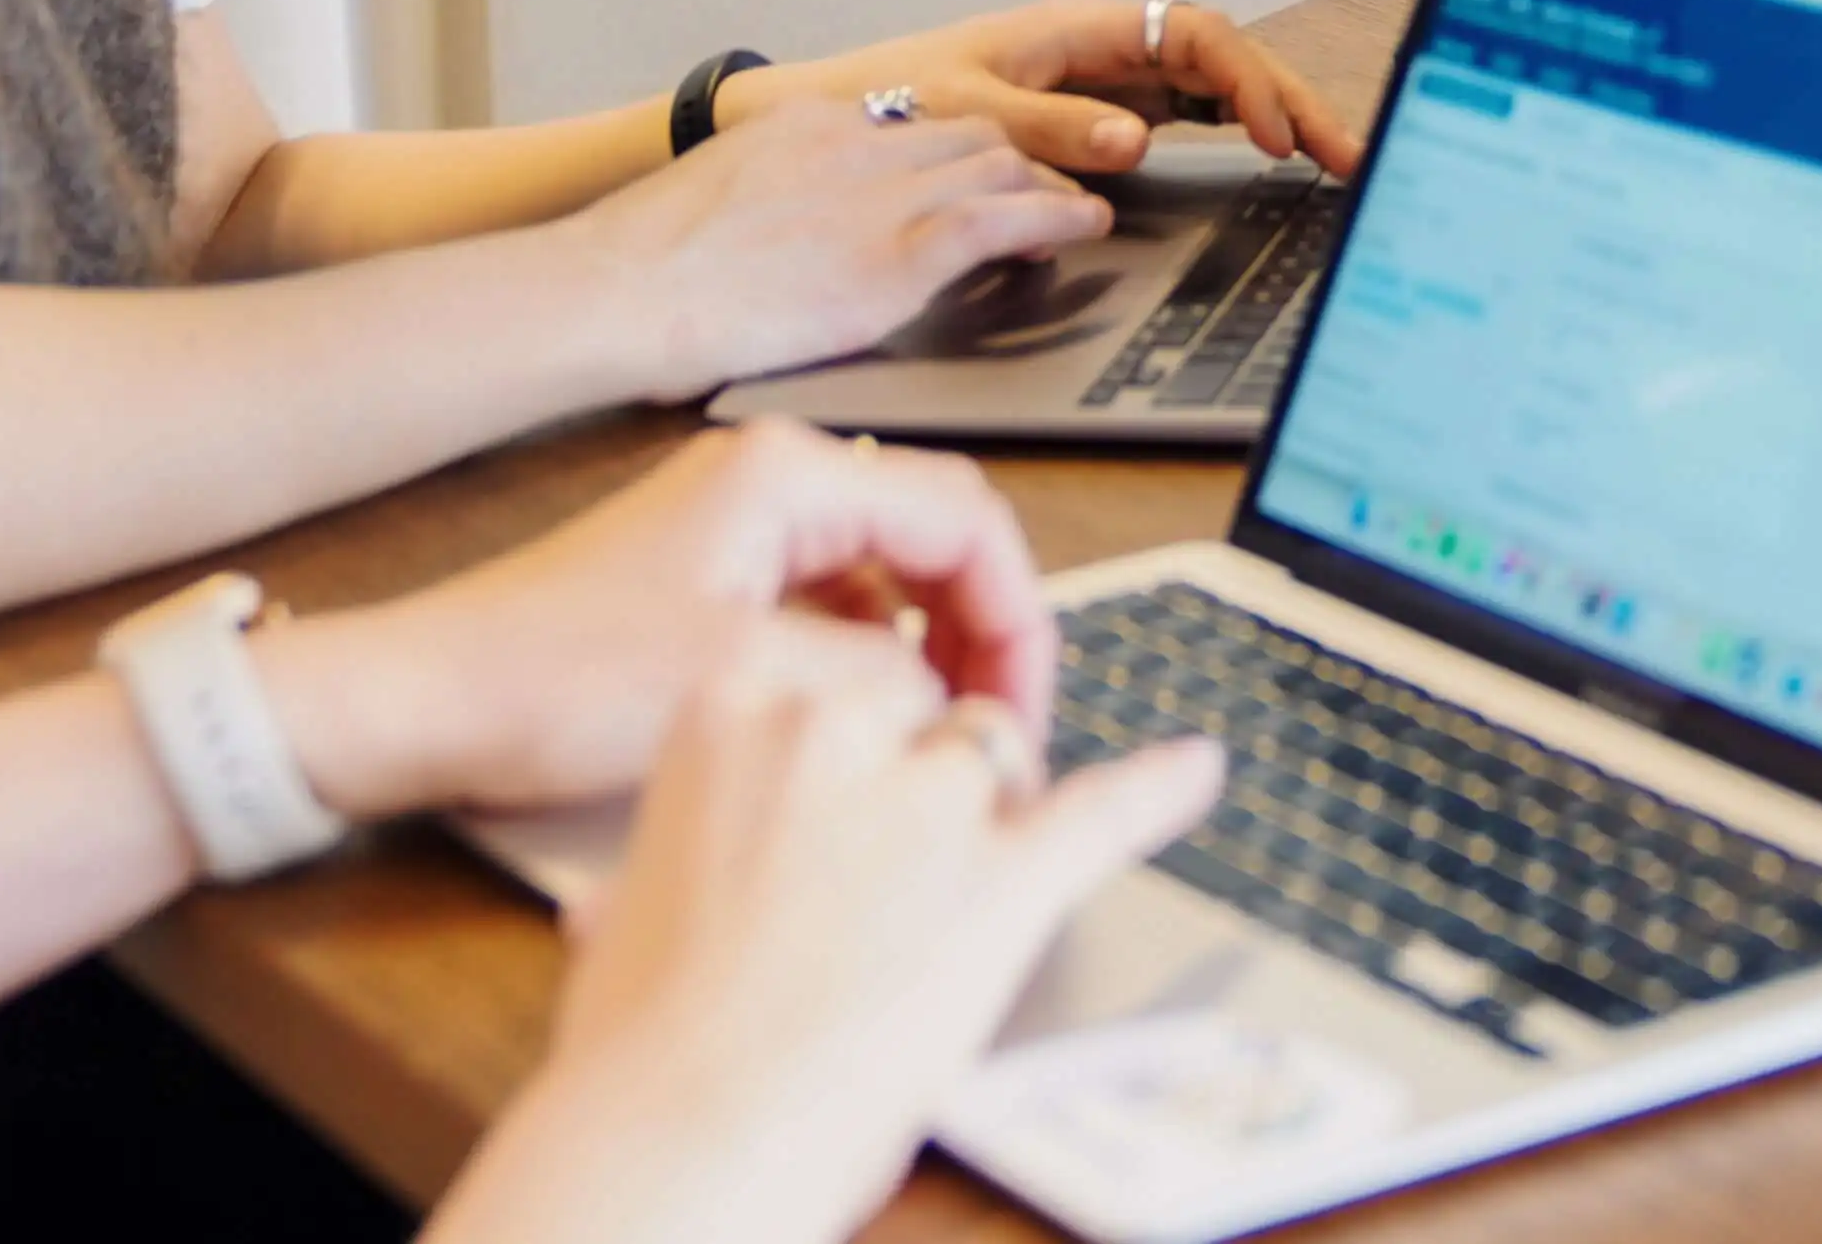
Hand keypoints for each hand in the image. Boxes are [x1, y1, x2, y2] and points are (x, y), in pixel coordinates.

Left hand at [258, 423, 1058, 822]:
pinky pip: (834, 600)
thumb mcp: (749, 681)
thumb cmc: (551, 681)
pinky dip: (871, 658)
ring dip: (930, 650)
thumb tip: (958, 707)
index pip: (970, 516)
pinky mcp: (710, 573)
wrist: (417, 704)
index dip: (1018, 617)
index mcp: (792, 472)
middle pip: (938, 536)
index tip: (1024, 706)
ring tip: (935, 736)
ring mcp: (739, 522)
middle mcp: (774, 476)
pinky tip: (859, 724)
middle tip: (995, 731)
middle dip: (984, 633)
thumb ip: (882, 678)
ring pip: (890, 573)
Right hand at [429, 618, 1225, 1243]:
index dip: (857, 756)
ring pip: (999, 759)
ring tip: (945, 906)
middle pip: (929, 713)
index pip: (843, 681)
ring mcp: (931, 795)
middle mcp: (837, 723)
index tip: (838, 808)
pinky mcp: (1011, 875)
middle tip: (881, 886)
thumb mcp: (628, 910)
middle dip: (921, 788)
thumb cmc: (634, 1045)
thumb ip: (667, 869)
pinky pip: (1110, 809)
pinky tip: (1195, 772)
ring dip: (989, 819)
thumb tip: (626, 901)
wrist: (673, 1140)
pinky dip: (1160, 791)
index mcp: (732, 702)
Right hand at [566, 98, 1114, 398]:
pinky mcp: (898, 251)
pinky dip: (1056, 216)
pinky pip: (1002, 217)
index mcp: (805, 126)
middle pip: (970, 130)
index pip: (912, 119)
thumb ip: (768, 201)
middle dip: (1020, 156)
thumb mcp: (715, 203)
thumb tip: (781, 236)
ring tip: (1083, 206)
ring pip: (999, 164)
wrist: (616, 290)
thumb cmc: (638, 272)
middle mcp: (852, 143)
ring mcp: (879, 194)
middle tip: (1053, 181)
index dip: (960, 145)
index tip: (982, 163)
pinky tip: (1084, 226)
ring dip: (1050, 184)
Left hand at [737, 0, 1360, 178]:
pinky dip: (1236, 132)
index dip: (1247, 84)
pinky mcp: (1099, 113)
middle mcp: (1105, 47)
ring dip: (1275, 114)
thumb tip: (1136, 141)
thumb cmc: (887, 100)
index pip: (1196, 38)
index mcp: (1080, 28)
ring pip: (1216, 85)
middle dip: (1291, 99)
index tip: (1273, 138)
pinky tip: (1270, 160)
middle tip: (1347, 153)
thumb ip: (1049, 128)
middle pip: (1225, 58)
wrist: (827, 118)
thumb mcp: (965, 113)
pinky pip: (1188, 113)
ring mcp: (1108, 79)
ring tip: (1331, 160)